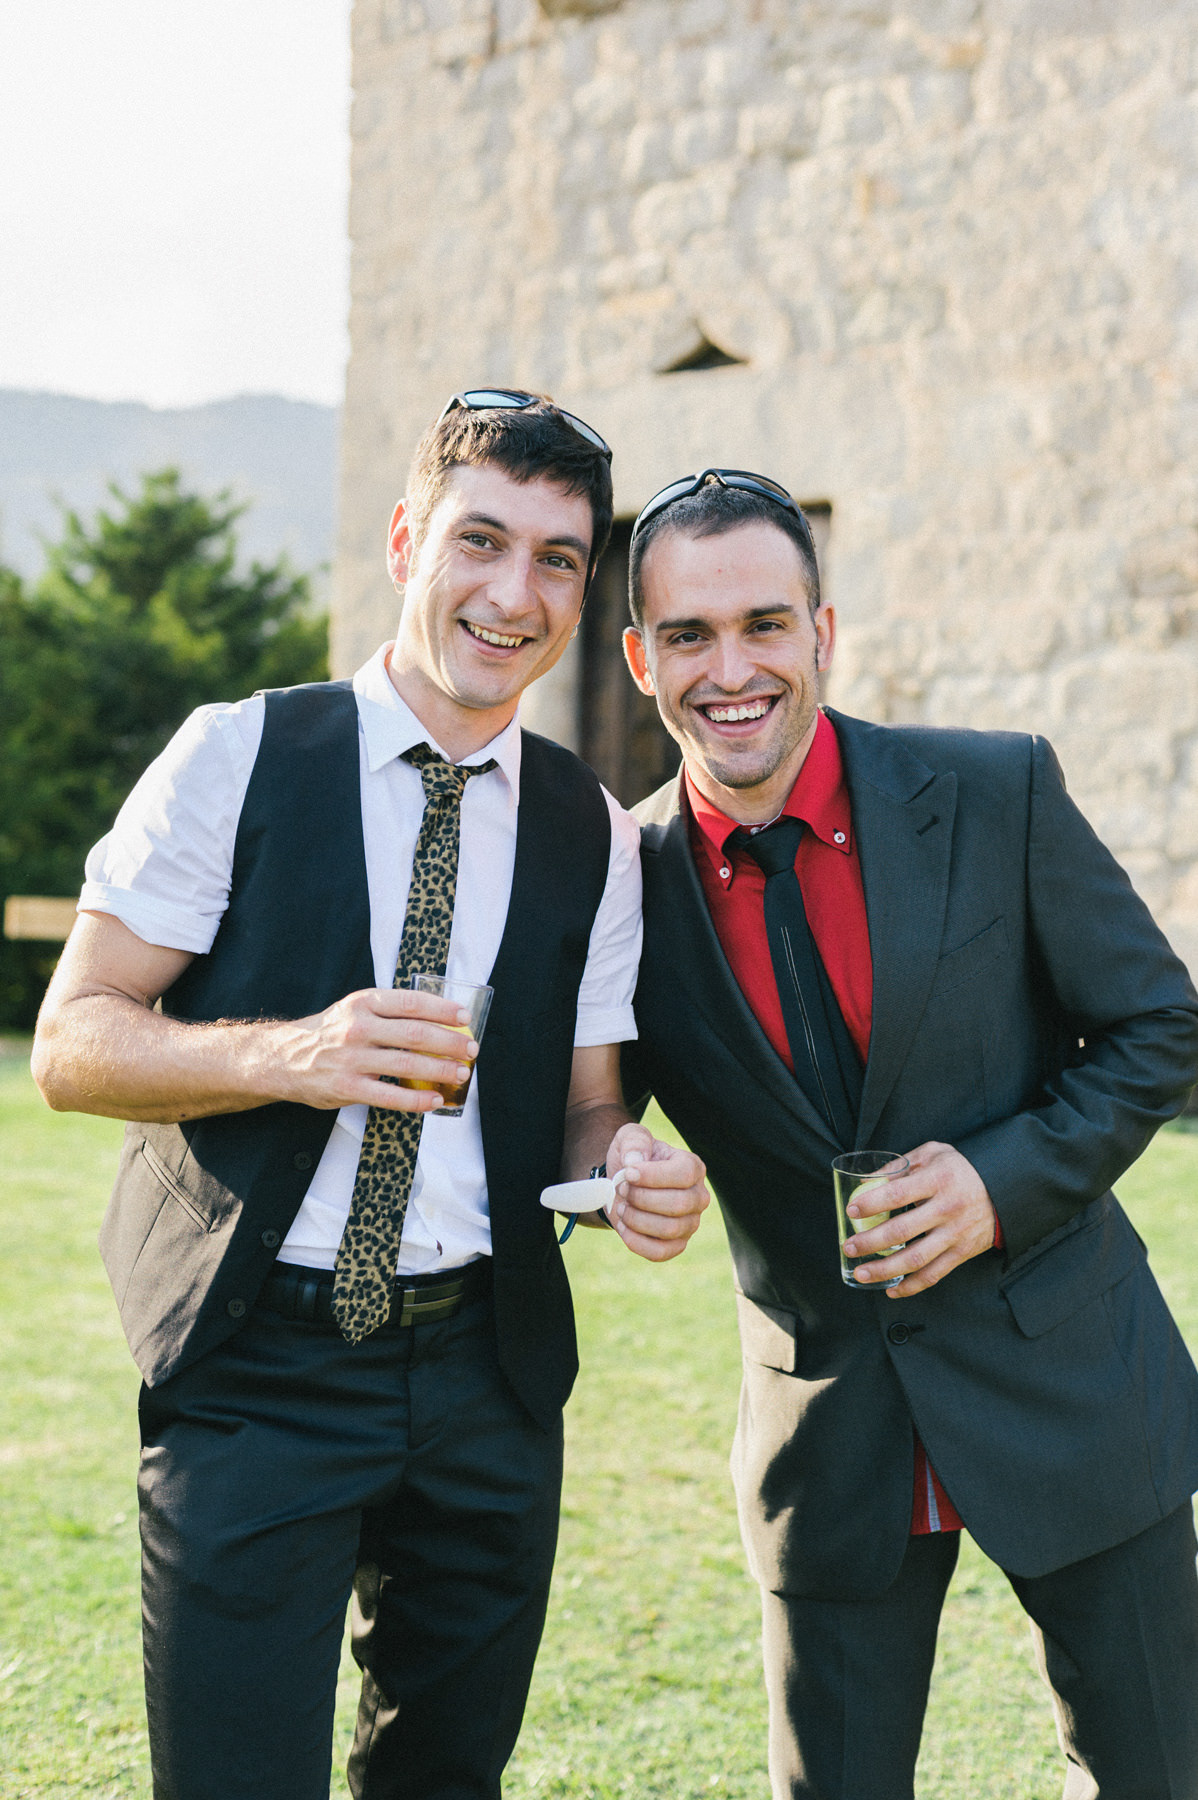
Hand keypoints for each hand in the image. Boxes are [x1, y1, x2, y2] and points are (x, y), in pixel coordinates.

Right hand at [272, 986, 478, 1112]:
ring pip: (406, 1063)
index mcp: (363, 1003)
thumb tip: (440, 1019)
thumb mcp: (355, 1009)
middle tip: (471, 1049)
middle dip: (449, 1042)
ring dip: (440, 1069)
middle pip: (414, 1033)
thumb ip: (390, 1012)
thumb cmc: (331, 1033)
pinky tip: (435, 1100)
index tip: (465, 1017)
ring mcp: (351, 1059)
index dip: (442, 1009)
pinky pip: (390, 1096)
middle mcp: (358, 1028)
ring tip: (461, 1073)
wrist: (285, 1058)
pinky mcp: (347, 1088)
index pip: (411, 1002)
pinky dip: (417, 1100)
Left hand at [601, 1122, 709, 1262]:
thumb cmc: (632, 1158)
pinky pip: (661, 1253)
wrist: (623, 1184)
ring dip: (637, 1219)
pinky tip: (624, 1226)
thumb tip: (635, 1162)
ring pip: (669, 1230)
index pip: (684, 1174)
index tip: (627, 1173)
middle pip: (678, 1204)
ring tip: (622, 1207)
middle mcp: (699, 1197)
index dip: (652, 1176)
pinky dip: (636, 1242)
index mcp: (693, 1167)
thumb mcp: (630, 1138)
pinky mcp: (677, 1245)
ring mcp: (690, 1223)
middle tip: (622, 1189)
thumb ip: (634, 1142)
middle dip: (642, 1198)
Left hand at [842, 1141, 995, 1297]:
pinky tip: (891, 1290)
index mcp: (938, 1180)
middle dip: (870, 1242)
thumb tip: (867, 1180)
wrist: (1005, 1189)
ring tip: (861, 1273)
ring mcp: (955, 1234)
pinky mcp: (962, 1253)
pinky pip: (934, 1275)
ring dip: (885, 1270)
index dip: (872, 1203)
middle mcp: (947, 1209)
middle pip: (902, 1231)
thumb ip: (901, 1165)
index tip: (851, 1211)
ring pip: (916, 1259)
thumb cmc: (961, 1169)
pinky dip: (911, 1286)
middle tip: (848, 1247)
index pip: (898, 1193)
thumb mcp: (933, 1154)